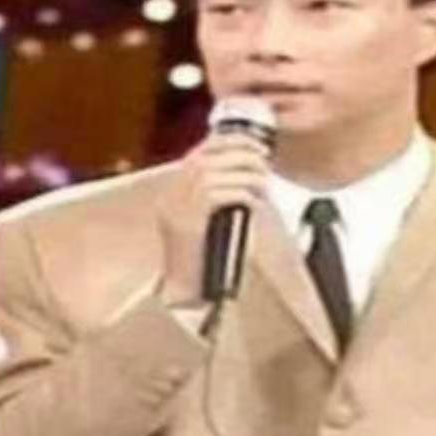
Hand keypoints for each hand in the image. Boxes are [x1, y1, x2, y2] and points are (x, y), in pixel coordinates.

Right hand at [157, 133, 269, 305]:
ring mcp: (176, 209)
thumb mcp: (211, 222)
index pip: (199, 151)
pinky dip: (243, 193)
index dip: (229, 141)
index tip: (255, 143)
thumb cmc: (206, 262)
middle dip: (241, 153)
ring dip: (246, 174)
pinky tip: (256, 201)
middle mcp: (171, 196)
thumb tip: (251, 171)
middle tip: (264, 160)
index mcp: (174, 193)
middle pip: (207, 157)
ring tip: (264, 183)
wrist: (187, 294)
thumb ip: (221, 196)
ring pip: (216, 173)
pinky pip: (220, 194)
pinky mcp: (189, 222)